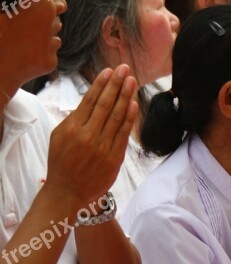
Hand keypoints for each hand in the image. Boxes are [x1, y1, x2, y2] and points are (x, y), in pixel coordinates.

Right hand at [45, 65, 138, 207]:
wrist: (68, 191)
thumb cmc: (62, 162)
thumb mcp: (60, 136)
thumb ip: (75, 119)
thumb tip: (91, 101)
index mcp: (72, 127)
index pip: (90, 100)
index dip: (102, 84)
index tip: (110, 71)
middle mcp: (88, 135)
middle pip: (106, 104)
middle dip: (116, 84)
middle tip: (125, 69)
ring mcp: (102, 147)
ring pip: (117, 117)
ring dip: (126, 97)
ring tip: (132, 81)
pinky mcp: (114, 158)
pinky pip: (124, 134)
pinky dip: (130, 118)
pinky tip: (134, 104)